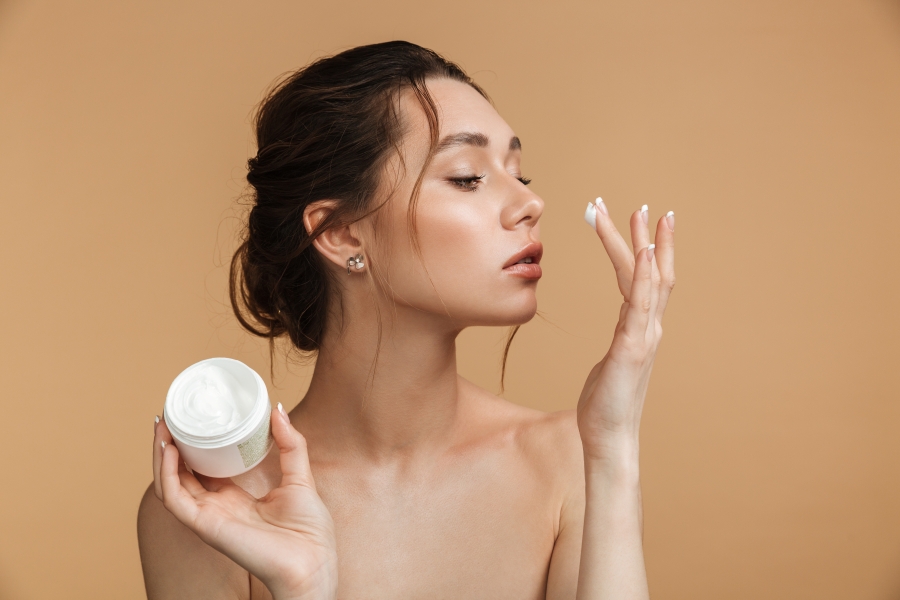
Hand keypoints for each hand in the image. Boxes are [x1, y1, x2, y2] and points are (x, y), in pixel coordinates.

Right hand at [152, 406, 336, 599]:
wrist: (312, 563)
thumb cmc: (309, 531)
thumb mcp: (300, 476)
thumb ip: (291, 444)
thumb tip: (277, 410)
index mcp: (235, 498)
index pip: (204, 468)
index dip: (193, 445)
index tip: (191, 418)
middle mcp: (217, 507)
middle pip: (181, 474)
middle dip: (170, 445)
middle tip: (168, 417)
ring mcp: (208, 517)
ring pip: (170, 485)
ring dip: (161, 456)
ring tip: (162, 427)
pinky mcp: (205, 526)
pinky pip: (174, 499)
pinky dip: (167, 474)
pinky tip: (170, 450)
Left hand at [577, 202, 674, 462]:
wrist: (609, 438)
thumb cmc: (606, 404)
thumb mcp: (611, 365)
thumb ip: (620, 344)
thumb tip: (619, 336)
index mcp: (641, 329)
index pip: (645, 280)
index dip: (645, 249)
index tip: (642, 221)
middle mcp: (648, 328)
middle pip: (651, 273)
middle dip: (646, 237)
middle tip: (640, 205)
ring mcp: (643, 337)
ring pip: (648, 281)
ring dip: (644, 245)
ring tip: (640, 214)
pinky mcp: (631, 348)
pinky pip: (638, 305)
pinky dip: (642, 276)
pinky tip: (641, 252)